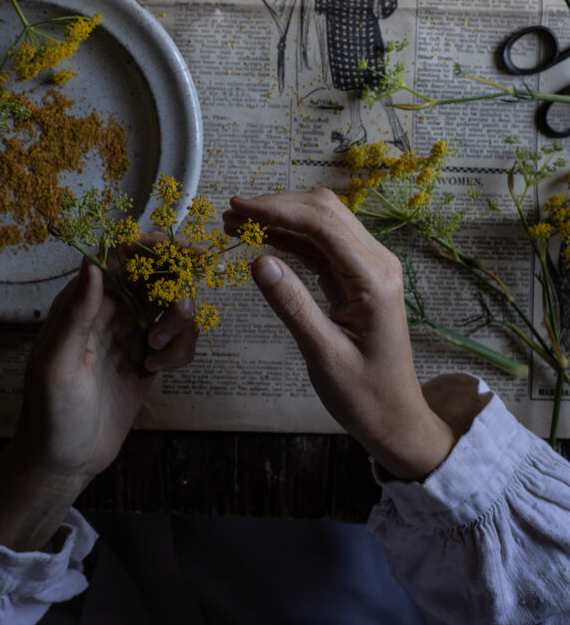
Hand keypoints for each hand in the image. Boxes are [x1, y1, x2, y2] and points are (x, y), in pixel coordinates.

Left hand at [15, 257, 197, 487]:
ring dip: (178, 321)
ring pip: (174, 304)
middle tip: (184, 297)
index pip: (118, 257)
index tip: (179, 246)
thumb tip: (92, 264)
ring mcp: (133, 334)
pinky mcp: (151, 358)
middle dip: (177, 277)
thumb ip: (76, 314)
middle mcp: (109, 311)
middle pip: (154, 273)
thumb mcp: (57, 365)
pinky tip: (157, 370)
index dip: (149, 245)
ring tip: (156, 350)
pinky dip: (179, 350)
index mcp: (82, 302)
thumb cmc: (50, 414)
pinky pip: (181, 339)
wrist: (65, 461)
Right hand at [224, 189, 456, 480]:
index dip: (277, 209)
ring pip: (321, 223)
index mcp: (374, 278)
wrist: (394, 418)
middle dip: (276, 206)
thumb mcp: (323, 355)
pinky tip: (260, 238)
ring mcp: (366, 267)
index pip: (322, 224)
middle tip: (230, 214)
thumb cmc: (364, 395)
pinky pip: (319, 245)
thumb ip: (292, 305)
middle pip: (324, 212)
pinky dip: (288, 237)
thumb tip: (258, 260)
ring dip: (280, 218)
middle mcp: (376, 262)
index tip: (237, 206)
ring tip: (236, 223)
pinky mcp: (354, 277)